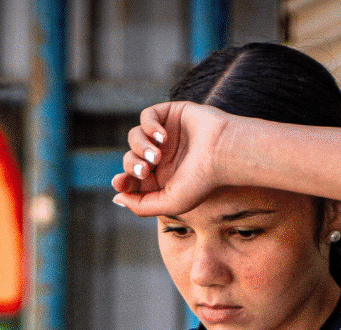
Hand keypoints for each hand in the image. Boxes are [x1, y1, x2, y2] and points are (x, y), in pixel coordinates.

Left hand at [111, 102, 229, 216]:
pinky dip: (148, 126)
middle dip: (132, 165)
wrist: (223, 153)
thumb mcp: (168, 203)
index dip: (121, 180)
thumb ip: (140, 206)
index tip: (120, 182)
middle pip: (129, 158)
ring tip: (157, 155)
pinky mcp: (171, 113)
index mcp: (159, 177)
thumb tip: (117, 198)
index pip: (130, 178)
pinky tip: (162, 137)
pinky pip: (146, 116)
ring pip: (134, 137)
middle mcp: (160, 156)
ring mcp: (165, 134)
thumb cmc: (201, 182)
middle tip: (145, 169)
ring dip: (139, 147)